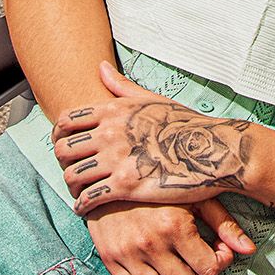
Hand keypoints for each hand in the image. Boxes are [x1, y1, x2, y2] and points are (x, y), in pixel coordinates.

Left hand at [53, 62, 255, 214]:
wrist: (215, 150)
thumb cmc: (188, 125)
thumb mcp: (153, 99)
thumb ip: (122, 86)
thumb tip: (100, 67)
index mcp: (115, 110)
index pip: (66, 121)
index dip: (59, 135)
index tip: (65, 146)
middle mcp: (111, 133)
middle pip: (63, 149)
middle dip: (63, 162)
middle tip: (73, 170)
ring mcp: (117, 159)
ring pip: (72, 176)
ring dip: (72, 186)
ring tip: (80, 191)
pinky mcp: (127, 185)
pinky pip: (89, 198)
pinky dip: (83, 205)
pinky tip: (88, 207)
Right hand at [87, 198, 254, 274]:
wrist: (112, 174)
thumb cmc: (163, 182)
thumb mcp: (197, 195)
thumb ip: (224, 224)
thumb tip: (250, 250)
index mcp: (175, 225)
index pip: (209, 269)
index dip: (220, 263)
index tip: (218, 250)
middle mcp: (150, 243)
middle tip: (199, 261)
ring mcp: (127, 254)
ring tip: (180, 268)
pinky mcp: (110, 259)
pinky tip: (159, 271)